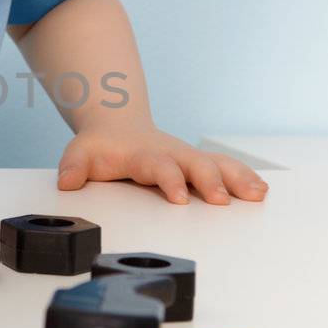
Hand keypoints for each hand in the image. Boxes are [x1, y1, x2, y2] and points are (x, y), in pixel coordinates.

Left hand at [55, 119, 268, 203]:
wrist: (118, 125)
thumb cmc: (101, 147)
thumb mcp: (80, 154)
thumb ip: (73, 168)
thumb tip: (67, 182)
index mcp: (144, 155)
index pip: (159, 167)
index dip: (170, 181)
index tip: (179, 198)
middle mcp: (172, 154)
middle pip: (195, 165)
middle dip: (210, 181)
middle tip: (223, 201)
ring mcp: (188, 157)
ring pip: (216, 164)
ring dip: (237, 179)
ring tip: (257, 194)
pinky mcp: (199, 163)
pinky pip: (225, 168)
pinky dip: (243, 177)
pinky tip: (261, 191)